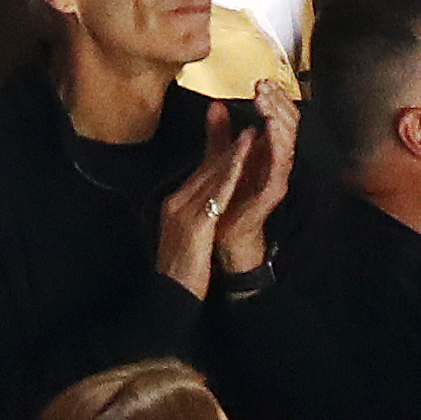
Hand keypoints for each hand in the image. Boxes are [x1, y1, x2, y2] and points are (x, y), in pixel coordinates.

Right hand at [156, 101, 252, 299]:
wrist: (170, 296)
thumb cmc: (181, 270)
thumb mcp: (187, 235)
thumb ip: (195, 214)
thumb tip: (206, 202)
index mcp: (174, 203)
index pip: (200, 172)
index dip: (220, 152)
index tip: (237, 135)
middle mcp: (177, 201)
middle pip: (206, 169)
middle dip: (228, 145)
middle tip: (246, 123)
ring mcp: (183, 212)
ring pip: (212, 177)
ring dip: (233, 153)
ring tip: (250, 134)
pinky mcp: (195, 225)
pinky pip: (215, 195)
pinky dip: (230, 175)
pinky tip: (242, 163)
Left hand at [214, 82, 298, 274]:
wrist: (224, 233)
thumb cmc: (228, 196)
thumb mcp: (223, 158)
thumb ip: (220, 133)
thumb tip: (215, 104)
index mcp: (268, 150)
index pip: (281, 116)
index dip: (275, 97)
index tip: (262, 80)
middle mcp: (277, 160)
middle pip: (289, 123)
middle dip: (278, 102)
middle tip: (263, 86)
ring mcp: (278, 175)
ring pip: (287, 141)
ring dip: (277, 118)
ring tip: (266, 101)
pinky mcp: (273, 191)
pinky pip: (279, 166)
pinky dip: (276, 145)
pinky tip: (268, 129)